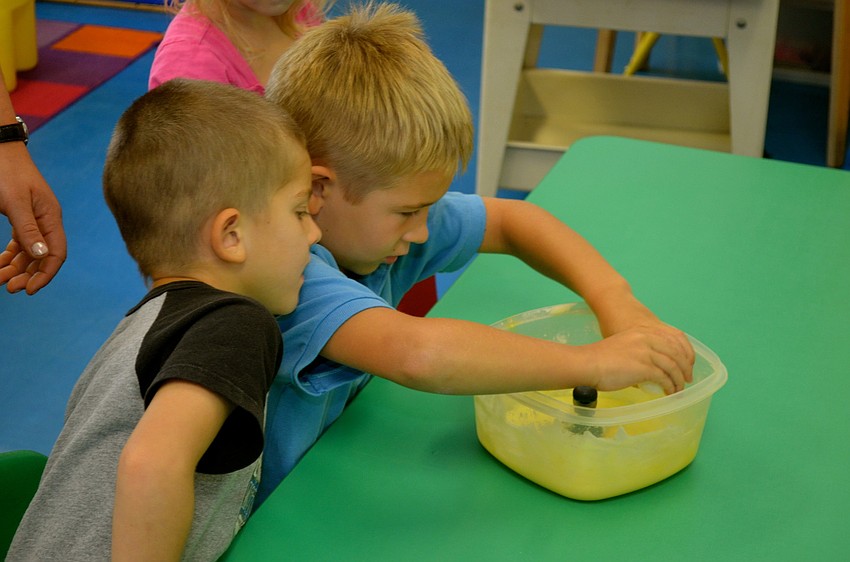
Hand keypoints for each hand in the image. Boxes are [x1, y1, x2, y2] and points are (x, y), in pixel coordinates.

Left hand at [0, 142, 66, 293]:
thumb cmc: (6, 172)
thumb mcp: (15, 201)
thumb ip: (28, 229)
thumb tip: (42, 257)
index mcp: (51, 217)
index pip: (56, 253)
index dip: (45, 274)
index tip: (29, 290)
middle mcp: (45, 221)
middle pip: (43, 257)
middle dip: (28, 275)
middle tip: (9, 288)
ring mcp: (33, 220)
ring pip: (29, 253)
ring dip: (16, 268)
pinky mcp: (20, 217)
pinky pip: (18, 244)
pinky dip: (9, 256)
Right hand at [584, 324, 694, 394]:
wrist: (588, 363)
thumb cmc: (600, 359)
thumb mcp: (623, 346)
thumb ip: (638, 352)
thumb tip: (649, 369)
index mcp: (643, 332)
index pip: (672, 341)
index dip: (683, 354)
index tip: (685, 366)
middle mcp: (647, 339)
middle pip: (676, 353)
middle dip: (684, 368)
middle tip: (686, 380)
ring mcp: (646, 353)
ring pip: (672, 367)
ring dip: (678, 380)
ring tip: (678, 390)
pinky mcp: (644, 367)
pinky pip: (664, 378)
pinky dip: (670, 387)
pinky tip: (669, 392)